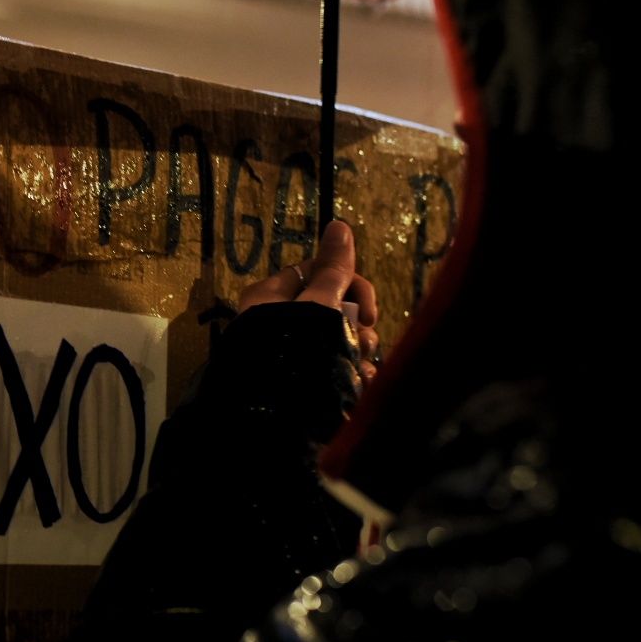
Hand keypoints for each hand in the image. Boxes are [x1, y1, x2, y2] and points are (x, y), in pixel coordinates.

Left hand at [237, 219, 381, 383]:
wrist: (277, 415)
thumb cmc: (295, 351)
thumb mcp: (318, 305)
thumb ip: (333, 270)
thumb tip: (339, 225)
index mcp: (271, 297)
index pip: (318, 271)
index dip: (350, 284)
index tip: (369, 310)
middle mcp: (278, 320)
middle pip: (331, 305)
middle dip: (357, 322)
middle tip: (366, 340)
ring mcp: (290, 350)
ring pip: (336, 337)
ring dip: (359, 348)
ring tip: (362, 366)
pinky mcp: (301, 377)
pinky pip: (333, 364)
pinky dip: (351, 370)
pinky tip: (361, 381)